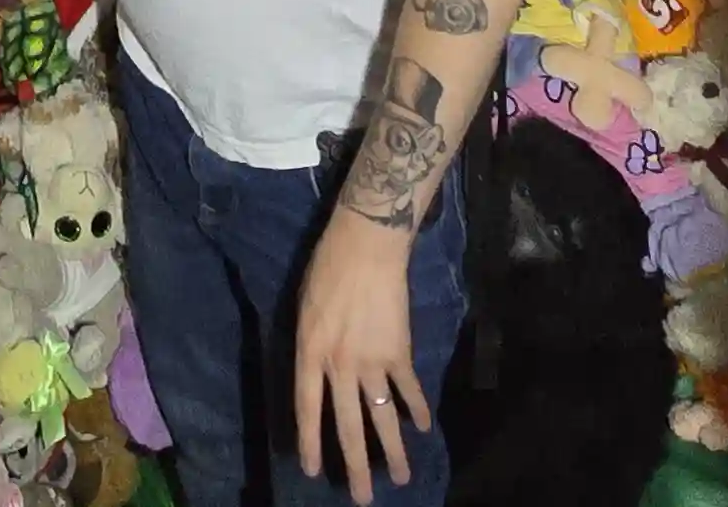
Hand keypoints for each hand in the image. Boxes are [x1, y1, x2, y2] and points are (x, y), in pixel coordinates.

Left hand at [290, 220, 426, 504]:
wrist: (366, 246)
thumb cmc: (327, 270)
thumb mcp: (304, 312)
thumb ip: (310, 349)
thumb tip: (318, 379)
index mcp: (310, 353)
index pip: (308, 409)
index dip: (311, 442)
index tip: (314, 471)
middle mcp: (340, 365)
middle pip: (348, 425)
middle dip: (355, 464)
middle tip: (362, 498)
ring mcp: (372, 360)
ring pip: (383, 416)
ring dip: (393, 450)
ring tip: (402, 478)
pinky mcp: (399, 351)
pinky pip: (408, 388)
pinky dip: (417, 408)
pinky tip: (423, 427)